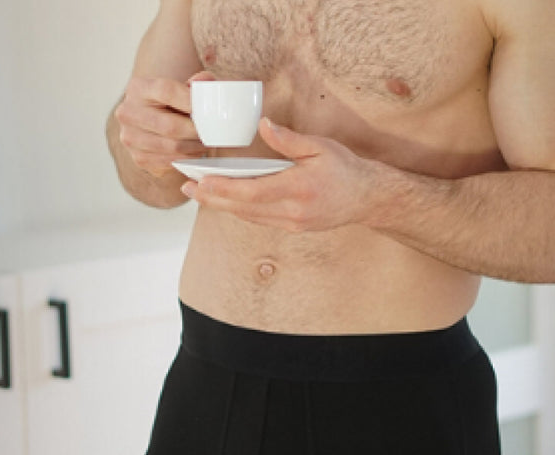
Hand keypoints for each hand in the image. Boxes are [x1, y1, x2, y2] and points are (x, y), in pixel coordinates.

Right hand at [114, 71, 213, 177]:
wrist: (151, 127)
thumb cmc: (171, 106)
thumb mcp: (181, 89)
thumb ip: (197, 83)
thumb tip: (206, 81)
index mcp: (138, 88)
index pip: (166, 91)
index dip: (190, 100)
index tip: (208, 109)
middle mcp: (128, 112)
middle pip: (171, 125)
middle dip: (197, 131)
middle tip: (212, 132)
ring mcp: (131, 138)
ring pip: (173, 146)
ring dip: (195, 147)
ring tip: (206, 142)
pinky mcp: (139, 158)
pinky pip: (171, 161)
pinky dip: (188, 158)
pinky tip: (194, 151)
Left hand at [180, 118, 378, 231]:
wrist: (367, 199)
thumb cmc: (345, 169)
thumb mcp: (321, 147)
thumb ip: (290, 140)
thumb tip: (264, 126)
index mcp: (298, 188)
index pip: (252, 191)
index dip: (224, 188)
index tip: (201, 182)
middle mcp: (292, 211)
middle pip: (244, 208)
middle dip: (212, 198)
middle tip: (187, 188)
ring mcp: (292, 223)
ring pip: (249, 216)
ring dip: (222, 206)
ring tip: (199, 194)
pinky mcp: (293, 228)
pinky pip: (260, 219)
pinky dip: (240, 210)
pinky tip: (225, 201)